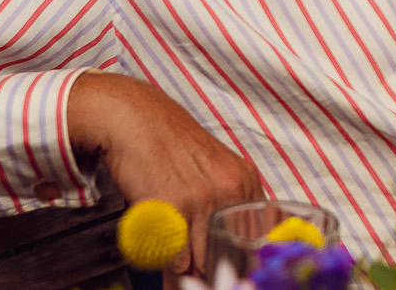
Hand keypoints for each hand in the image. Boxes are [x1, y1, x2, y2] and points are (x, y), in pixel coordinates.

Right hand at [66, 72, 263, 273]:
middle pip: (232, 253)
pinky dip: (171, 269)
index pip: (256, 238)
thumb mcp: (212, 173)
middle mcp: (231, 190)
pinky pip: (176, 257)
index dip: (242, 262)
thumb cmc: (170, 148)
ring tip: (185, 279)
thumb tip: (228, 250)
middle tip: (205, 279)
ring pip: (204, 260)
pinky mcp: (174, 207)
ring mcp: (204, 199)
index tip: (231, 273)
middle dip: (217, 273)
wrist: (138, 122)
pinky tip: (168, 266)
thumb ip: (225, 207)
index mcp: (246, 183)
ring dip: (193, 276)